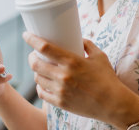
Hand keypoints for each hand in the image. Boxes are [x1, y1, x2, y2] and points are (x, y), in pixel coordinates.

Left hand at [23, 32, 138, 125]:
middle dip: (31, 57)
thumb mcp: (99, 56)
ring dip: (36, 71)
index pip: (44, 47)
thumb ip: (87, 44)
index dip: (31, 39)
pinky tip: (43, 83)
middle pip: (35, 63)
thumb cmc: (107, 78)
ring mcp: (60, 90)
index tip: (26, 35)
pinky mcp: (60, 102)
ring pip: (37, 78)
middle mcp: (63, 75)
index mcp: (71, 61)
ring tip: (40, 68)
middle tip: (34, 54)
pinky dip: (40, 87)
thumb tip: (77, 38)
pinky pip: (42, 93)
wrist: (112, 103)